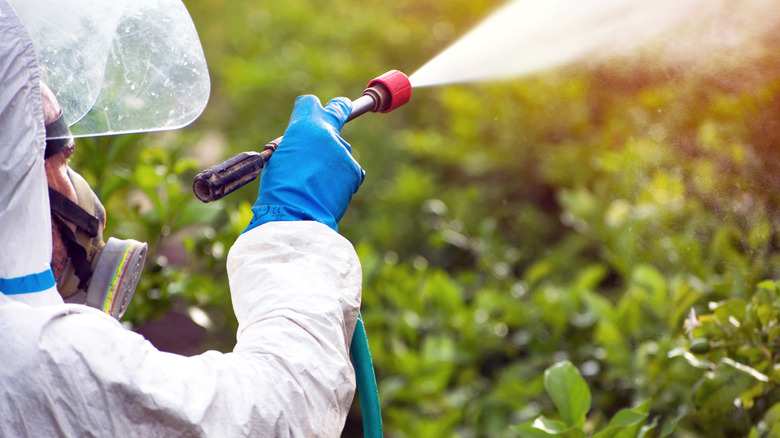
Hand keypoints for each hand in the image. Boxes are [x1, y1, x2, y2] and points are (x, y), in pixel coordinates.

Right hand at [245, 95, 364, 232]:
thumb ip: (296, 143)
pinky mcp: (355, 171)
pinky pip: (348, 170)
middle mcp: (328, 133)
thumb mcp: (278, 157)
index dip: (309, 109)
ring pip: (340, 150)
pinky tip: (326, 192)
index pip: (310, 103)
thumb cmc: (279, 188)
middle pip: (337, 111)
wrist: (295, 215)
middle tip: (340, 108)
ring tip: (315, 182)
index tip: (313, 112)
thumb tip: (305, 146)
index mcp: (304, 126)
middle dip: (337, 110)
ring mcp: (343, 152)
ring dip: (331, 160)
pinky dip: (339, 178)